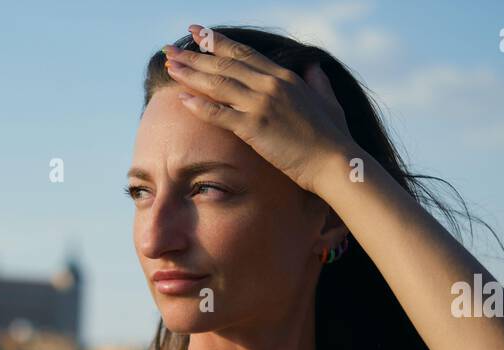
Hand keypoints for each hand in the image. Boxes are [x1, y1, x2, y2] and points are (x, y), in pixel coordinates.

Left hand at [164, 25, 355, 194]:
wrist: (334, 162)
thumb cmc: (333, 137)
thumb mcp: (328, 101)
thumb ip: (318, 83)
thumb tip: (314, 67)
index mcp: (284, 77)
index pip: (244, 54)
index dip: (218, 42)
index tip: (199, 34)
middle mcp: (270, 84)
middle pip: (224, 64)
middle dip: (195, 55)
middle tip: (171, 48)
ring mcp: (261, 104)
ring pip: (218, 84)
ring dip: (190, 74)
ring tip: (169, 66)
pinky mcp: (255, 127)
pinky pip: (220, 113)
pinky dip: (199, 105)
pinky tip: (180, 98)